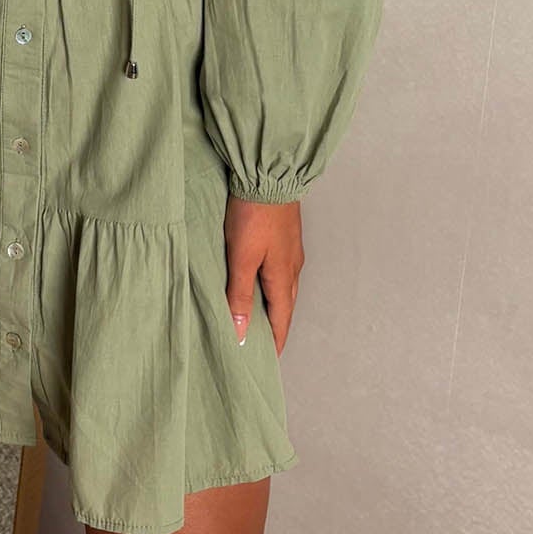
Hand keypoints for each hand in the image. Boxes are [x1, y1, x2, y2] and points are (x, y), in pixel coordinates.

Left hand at [224, 193, 304, 355]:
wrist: (268, 172)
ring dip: (272, 305)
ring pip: (283, 288)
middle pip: (284, 307)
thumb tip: (241, 333)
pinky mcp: (285, 237)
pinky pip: (280, 271)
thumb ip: (239, 294)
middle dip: (275, 327)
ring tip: (257, 317)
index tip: (267, 361)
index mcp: (283, 278)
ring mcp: (291, 251)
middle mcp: (292, 268)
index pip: (281, 322)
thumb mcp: (241, 257)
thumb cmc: (253, 214)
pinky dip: (271, 284)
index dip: (274, 343)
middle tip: (260, 343)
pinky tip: (259, 280)